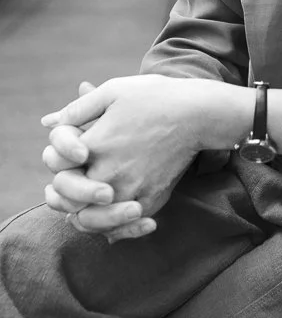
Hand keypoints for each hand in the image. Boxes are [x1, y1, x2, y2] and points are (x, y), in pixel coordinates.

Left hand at [42, 75, 215, 241]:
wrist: (198, 113)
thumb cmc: (155, 97)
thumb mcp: (114, 91)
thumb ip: (78, 108)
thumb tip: (48, 121)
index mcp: (94, 146)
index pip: (55, 164)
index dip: (57, 157)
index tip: (74, 150)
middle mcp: (108, 173)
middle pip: (68, 198)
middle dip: (66, 191)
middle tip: (77, 179)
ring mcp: (130, 191)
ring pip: (92, 220)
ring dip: (85, 214)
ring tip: (92, 200)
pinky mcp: (150, 200)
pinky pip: (123, 226)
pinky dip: (115, 226)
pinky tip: (115, 212)